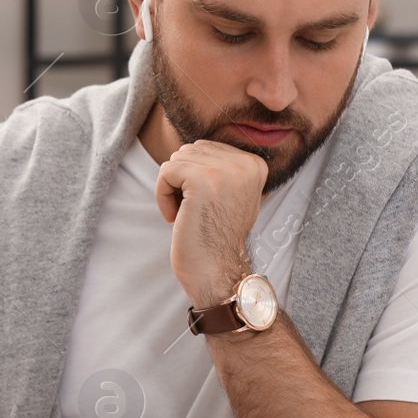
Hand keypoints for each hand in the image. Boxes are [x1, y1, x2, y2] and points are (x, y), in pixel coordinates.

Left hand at [155, 140, 267, 305]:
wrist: (217, 271)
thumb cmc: (216, 237)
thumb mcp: (230, 194)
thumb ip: (221, 167)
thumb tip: (193, 147)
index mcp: (255, 163)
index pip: (206, 148)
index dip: (195, 177)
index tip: (206, 206)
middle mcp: (246, 163)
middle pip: (189, 151)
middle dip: (182, 181)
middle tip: (194, 212)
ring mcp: (225, 170)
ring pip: (176, 160)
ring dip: (172, 189)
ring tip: (188, 214)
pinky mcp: (202, 180)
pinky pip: (165, 171)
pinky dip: (162, 196)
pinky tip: (175, 217)